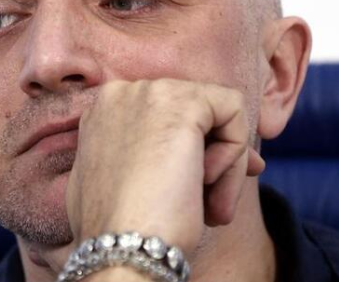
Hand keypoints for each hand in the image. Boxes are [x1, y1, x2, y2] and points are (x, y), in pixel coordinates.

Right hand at [66, 79, 264, 256]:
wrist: (122, 245)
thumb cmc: (118, 226)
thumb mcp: (122, 181)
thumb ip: (146, 157)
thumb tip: (200, 157)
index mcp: (103, 112)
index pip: (163, 118)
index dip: (192, 150)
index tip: (205, 186)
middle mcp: (123, 92)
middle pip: (192, 114)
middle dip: (214, 158)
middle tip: (216, 204)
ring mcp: (151, 92)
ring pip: (214, 114)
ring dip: (224, 165)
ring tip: (212, 209)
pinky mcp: (184, 101)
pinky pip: (232, 111)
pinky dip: (235, 152)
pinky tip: (209, 185)